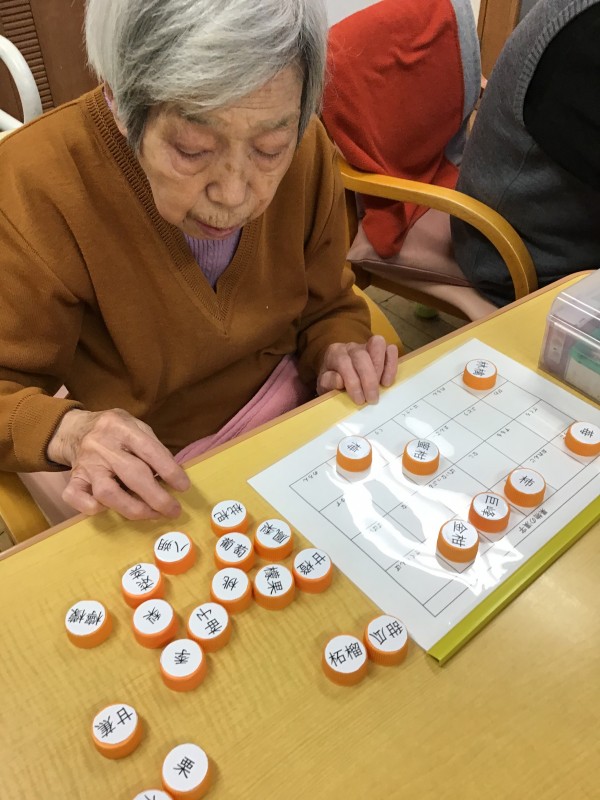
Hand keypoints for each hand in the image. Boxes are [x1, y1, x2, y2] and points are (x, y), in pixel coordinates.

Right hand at [47, 408, 190, 519]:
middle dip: (157, 497)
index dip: (169, 471)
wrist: (76, 429)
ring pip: (107, 493)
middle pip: (132, 474)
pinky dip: (93, 508)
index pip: (149, 450)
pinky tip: (110, 509)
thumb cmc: (115, 431)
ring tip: (152, 515)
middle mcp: (102, 445)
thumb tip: (174, 476)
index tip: (184, 487)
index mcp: (121, 427)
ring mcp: (85, 464)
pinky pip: (77, 498)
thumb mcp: (136, 426)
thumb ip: (154, 447)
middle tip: (174, 510)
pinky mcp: (73, 479)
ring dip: (133, 508)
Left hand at [317, 335, 397, 403]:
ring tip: (381, 386)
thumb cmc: (333, 381)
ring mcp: (367, 345)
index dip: (353, 382)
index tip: (359, 400)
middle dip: (369, 379)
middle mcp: (350, 347)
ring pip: (377, 344)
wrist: (339, 374)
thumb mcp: (325, 385)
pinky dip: (391, 365)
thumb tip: (340, 381)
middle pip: (361, 355)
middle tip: (372, 399)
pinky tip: (387, 381)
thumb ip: (328, 383)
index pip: (344, 363)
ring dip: (382, 368)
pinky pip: (390, 349)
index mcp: (334, 353)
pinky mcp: (381, 350)